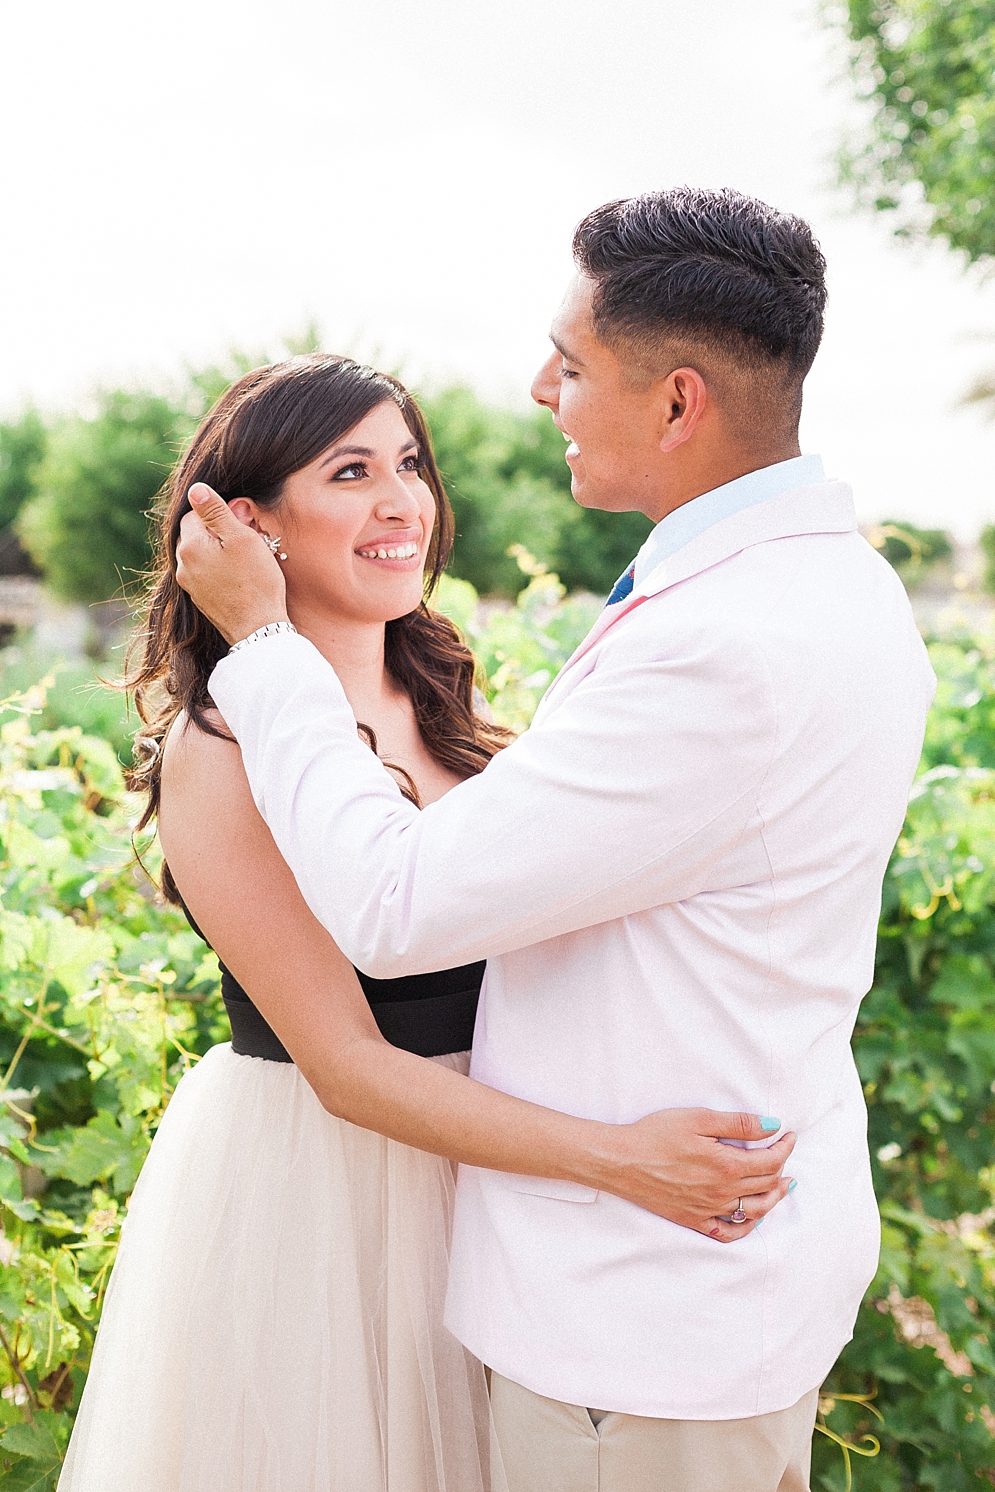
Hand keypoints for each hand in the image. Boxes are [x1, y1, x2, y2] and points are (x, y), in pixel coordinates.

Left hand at [175, 484, 289, 643]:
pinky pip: (205, 572)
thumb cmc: (255, 582)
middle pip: (196, 533)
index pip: (196, 513)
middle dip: (218, 533)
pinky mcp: (200, 598)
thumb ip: (216, 511)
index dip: (220, 514)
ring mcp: (189, 584)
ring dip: (219, 551)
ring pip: (201, 553)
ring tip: (244, 562)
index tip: (240, 526)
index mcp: (190, 546)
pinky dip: (219, 569)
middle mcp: (182, 565)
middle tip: (245, 542)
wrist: (258, 629)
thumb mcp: (241, 538)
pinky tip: (239, 578)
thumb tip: (196, 489)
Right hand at [599, 1108, 795, 1241]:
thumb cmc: (656, 1134)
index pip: (770, 1160)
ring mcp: (709, 1210)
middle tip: (785, 1154)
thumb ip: (738, 1124)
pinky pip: (728, 1232)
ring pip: (754, 1211)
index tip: (789, 1135)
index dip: (785, 1147)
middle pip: (766, 1185)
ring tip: (783, 1186)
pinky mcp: (693, 1220)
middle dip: (782, 1167)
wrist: (621, 1160)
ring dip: (774, 1198)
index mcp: (727, 1165)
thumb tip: (773, 1126)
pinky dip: (746, 1228)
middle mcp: (723, 1193)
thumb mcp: (698, 1118)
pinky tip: (752, 1218)